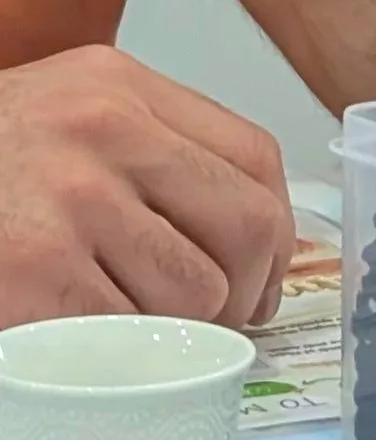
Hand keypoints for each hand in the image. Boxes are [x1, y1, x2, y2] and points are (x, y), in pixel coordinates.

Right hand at [0, 48, 294, 327]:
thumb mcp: (64, 114)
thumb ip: (147, 148)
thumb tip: (248, 233)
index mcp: (119, 86)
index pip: (254, 157)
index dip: (276, 231)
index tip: (263, 274)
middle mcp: (103, 130)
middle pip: (246, 226)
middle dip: (247, 291)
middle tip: (219, 321)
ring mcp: (69, 202)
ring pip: (195, 293)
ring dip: (176, 329)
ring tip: (132, 325)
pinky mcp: (35, 273)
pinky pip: (128, 333)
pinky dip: (117, 353)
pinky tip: (86, 341)